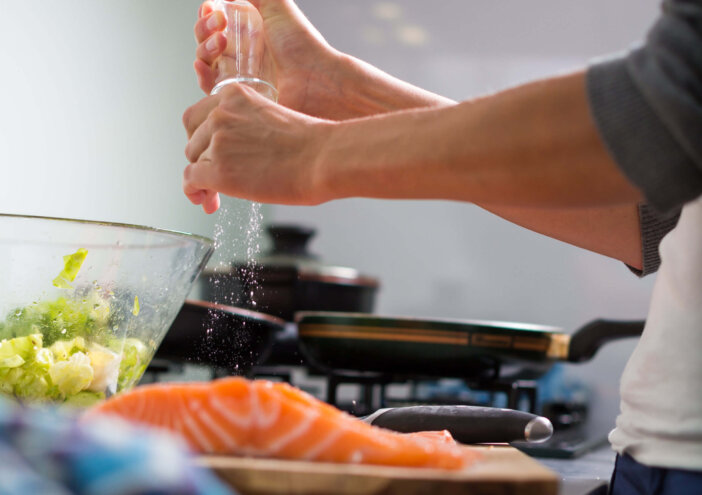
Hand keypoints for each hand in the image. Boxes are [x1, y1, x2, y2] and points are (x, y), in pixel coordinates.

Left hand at [182, 83, 330, 211]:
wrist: (323, 157)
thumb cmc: (312, 143)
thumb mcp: (273, 118)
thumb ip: (248, 127)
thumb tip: (237, 154)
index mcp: (235, 95)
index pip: (200, 116)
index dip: (202, 138)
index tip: (211, 153)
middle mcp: (220, 114)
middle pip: (193, 139)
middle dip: (201, 159)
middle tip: (213, 179)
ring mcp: (217, 141)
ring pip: (193, 161)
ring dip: (201, 178)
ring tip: (213, 194)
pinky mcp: (218, 169)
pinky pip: (191, 180)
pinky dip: (194, 192)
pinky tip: (204, 200)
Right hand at [193, 0, 345, 118]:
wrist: (315, 79)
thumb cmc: (302, 44)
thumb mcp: (277, 5)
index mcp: (248, 34)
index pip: (215, 24)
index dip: (208, 15)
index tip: (212, 9)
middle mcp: (241, 56)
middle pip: (206, 42)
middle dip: (204, 29)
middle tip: (219, 23)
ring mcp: (239, 77)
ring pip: (206, 63)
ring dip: (204, 48)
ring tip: (220, 41)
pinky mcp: (239, 98)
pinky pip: (211, 89)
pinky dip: (201, 75)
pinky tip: (203, 64)